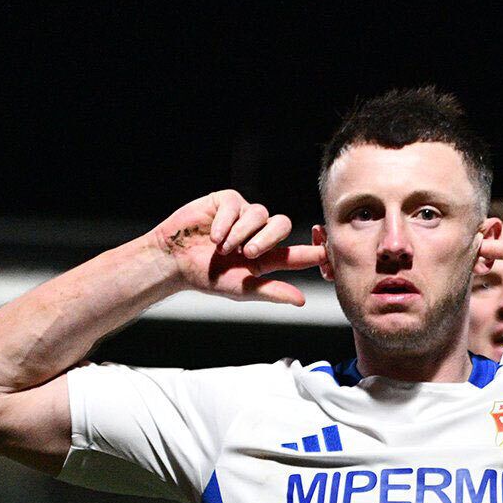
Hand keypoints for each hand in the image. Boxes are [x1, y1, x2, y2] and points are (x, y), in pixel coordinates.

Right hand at [150, 190, 324, 304]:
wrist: (174, 261)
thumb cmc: (207, 277)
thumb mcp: (243, 289)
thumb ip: (273, 292)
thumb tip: (302, 301)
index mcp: (267, 257)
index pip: (297, 253)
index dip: (313, 252)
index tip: (327, 252)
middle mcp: (259, 234)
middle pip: (283, 225)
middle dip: (268, 239)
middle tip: (249, 254)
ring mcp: (243, 216)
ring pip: (260, 214)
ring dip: (242, 233)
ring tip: (223, 248)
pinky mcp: (226, 202)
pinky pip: (237, 204)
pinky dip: (226, 222)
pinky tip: (213, 236)